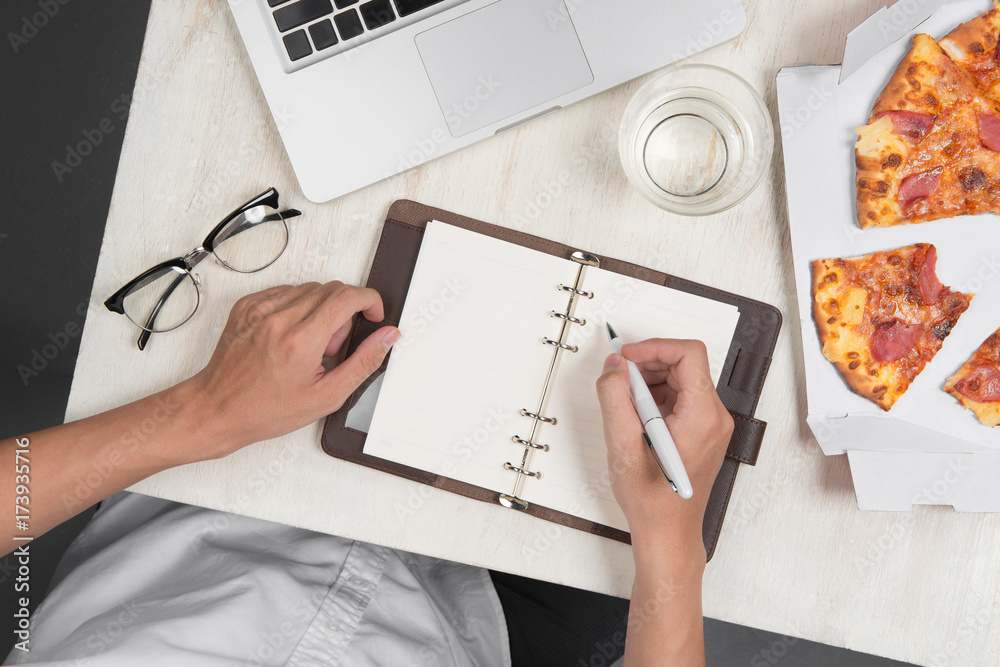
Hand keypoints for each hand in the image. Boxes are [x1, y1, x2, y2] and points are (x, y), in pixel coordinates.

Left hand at [177, 281, 397, 462]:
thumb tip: (387, 337)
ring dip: (320, 310)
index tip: (373, 314)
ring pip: (310, 288)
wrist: (217, 409)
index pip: (348, 297)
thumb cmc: (265, 409)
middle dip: (343, 313)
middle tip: (330, 347)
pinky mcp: (247, 305)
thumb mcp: (326, 396)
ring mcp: (260, 308)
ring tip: (307, 345)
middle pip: (332, 290)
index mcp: (301, 340)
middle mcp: (279, 318)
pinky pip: (286, 291)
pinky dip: (297, 308)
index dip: (369, 301)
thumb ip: (363, 363)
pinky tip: (290, 336)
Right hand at [595, 338, 732, 562]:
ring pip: (682, 378)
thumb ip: (615, 399)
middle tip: (618, 379)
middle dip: (648, 364)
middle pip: (685, 364)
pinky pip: (681, 396)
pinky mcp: (703, 430)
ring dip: (650, 380)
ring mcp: (711, 424)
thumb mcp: (622, 447)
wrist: (667, 532)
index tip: (628, 358)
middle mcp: (714, 417)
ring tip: (624, 402)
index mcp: (702, 417)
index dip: (655, 347)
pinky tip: (636, 415)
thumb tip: (615, 367)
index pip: (689, 354)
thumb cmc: (652, 501)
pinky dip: (656, 396)